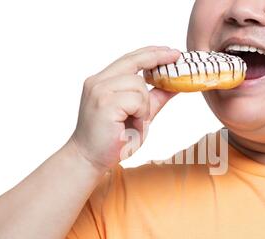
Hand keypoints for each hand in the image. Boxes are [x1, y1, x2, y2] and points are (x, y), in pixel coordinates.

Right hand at [68, 46, 180, 170]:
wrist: (89, 160)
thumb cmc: (112, 140)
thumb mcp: (138, 115)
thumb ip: (153, 99)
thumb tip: (174, 86)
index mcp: (102, 81)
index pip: (129, 58)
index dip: (151, 52)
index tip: (172, 51)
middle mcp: (97, 82)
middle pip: (135, 63)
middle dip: (157, 65)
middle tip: (176, 65)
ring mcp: (99, 91)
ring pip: (138, 85)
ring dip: (144, 106)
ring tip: (135, 122)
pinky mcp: (105, 103)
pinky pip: (137, 99)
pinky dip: (140, 114)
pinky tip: (132, 125)